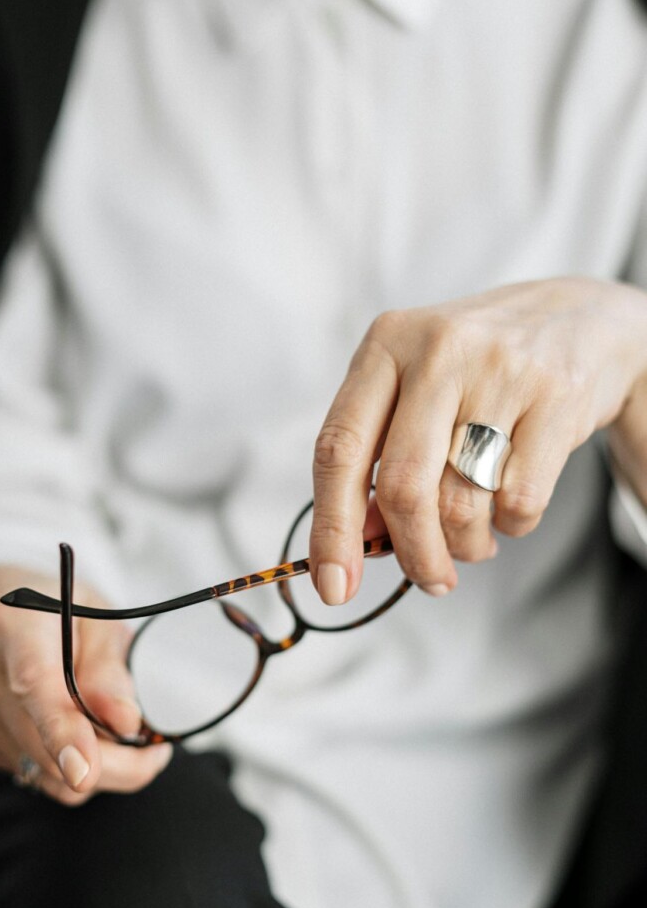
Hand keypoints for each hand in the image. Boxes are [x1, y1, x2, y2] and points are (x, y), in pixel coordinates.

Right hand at [0, 567, 171, 803]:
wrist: (6, 622)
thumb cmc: (64, 617)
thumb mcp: (102, 622)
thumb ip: (111, 671)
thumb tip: (125, 723)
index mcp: (16, 627)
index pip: (34, 684)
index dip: (61, 731)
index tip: (84, 773)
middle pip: (46, 746)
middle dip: (113, 763)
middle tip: (153, 751)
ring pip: (47, 775)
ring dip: (96, 770)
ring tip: (117, 734)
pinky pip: (38, 777)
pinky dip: (70, 769)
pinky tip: (79, 734)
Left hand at [310, 277, 646, 600]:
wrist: (576, 319)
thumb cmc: (474, 372)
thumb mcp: (413, 392)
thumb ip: (376, 458)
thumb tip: (359, 542)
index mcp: (385, 345)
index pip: (338, 450)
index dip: (331, 529)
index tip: (334, 587)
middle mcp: (437, 351)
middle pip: (403, 487)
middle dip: (412, 554)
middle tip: (429, 581)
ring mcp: (500, 370)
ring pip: (461, 503)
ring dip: (464, 546)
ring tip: (473, 541)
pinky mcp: (555, 397)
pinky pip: (518, 502)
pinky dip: (510, 527)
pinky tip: (509, 510)